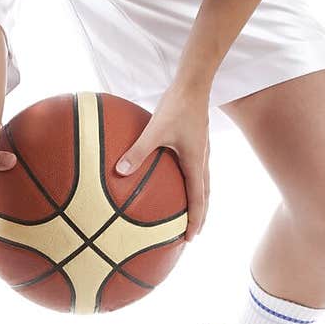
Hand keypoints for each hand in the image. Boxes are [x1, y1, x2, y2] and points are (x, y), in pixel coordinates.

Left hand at [114, 86, 210, 240]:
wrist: (194, 85)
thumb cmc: (176, 106)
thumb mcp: (154, 131)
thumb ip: (138, 151)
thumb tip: (119, 172)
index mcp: (196, 163)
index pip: (198, 199)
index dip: (195, 220)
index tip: (190, 238)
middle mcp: (202, 160)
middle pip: (204, 196)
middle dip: (199, 216)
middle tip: (191, 233)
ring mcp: (201, 151)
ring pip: (202, 183)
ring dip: (198, 200)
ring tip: (188, 213)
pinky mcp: (196, 142)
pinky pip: (195, 170)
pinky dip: (191, 183)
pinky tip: (176, 179)